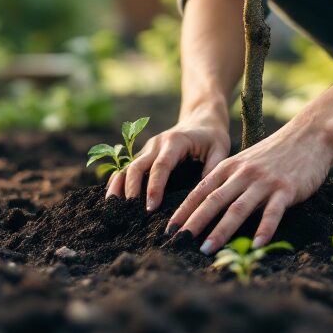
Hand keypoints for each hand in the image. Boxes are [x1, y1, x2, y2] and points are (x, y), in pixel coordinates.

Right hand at [106, 112, 229, 212]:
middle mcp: (157, 143)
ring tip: (112, 207)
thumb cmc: (212, 137)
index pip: (161, 166)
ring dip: (119, 186)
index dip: (154, 187)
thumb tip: (205, 194)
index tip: (151, 207)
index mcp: (175, 141)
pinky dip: (117, 182)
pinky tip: (111, 198)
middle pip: (137, 166)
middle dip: (132, 189)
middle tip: (130, 212)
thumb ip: (214, 168)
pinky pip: (126, 168)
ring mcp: (147, 148)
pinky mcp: (144, 154)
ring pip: (127, 166)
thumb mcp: (220, 149)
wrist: (201, 119)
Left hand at [166, 120, 332, 253]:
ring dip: (221, 231)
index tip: (169, 229)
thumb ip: (230, 181)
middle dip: (194, 222)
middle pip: (214, 201)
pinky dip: (264, 230)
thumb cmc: (276, 153)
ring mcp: (264, 182)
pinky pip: (272, 213)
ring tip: (207, 250)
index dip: (184, 210)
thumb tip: (209, 208)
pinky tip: (256, 246)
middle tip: (178, 242)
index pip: (201, 191)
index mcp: (231, 167)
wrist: (309, 135)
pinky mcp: (286, 190)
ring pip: (238, 209)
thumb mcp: (247, 162)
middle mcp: (243, 174)